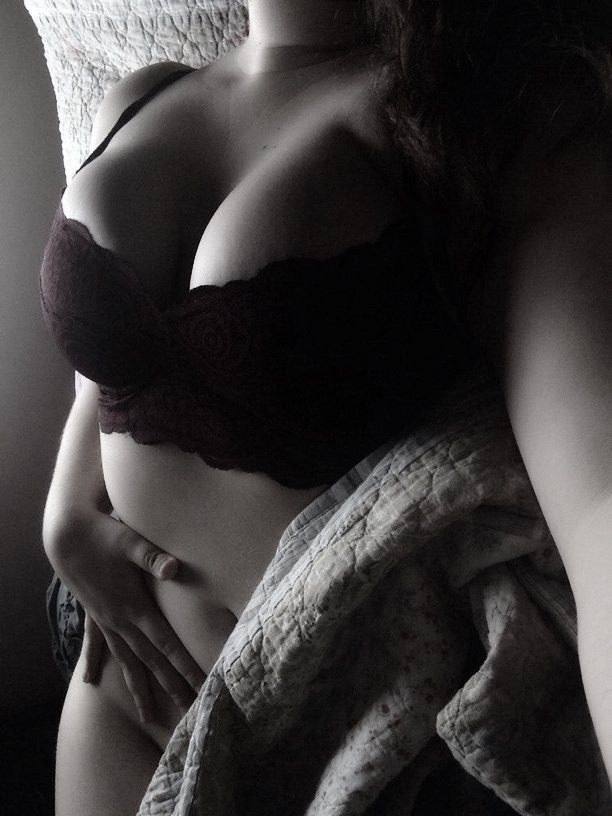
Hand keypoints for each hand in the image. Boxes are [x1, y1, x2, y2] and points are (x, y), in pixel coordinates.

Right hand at [45, 510, 205, 722]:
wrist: (66, 534)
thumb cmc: (103, 535)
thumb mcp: (130, 542)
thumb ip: (152, 557)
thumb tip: (173, 567)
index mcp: (133, 607)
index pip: (165, 643)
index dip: (184, 666)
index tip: (200, 686)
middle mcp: (119, 620)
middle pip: (149, 660)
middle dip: (170, 686)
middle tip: (189, 710)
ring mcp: (104, 619)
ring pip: (125, 661)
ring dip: (138, 687)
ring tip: (147, 717)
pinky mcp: (93, 612)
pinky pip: (96, 644)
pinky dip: (94, 661)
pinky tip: (90, 680)